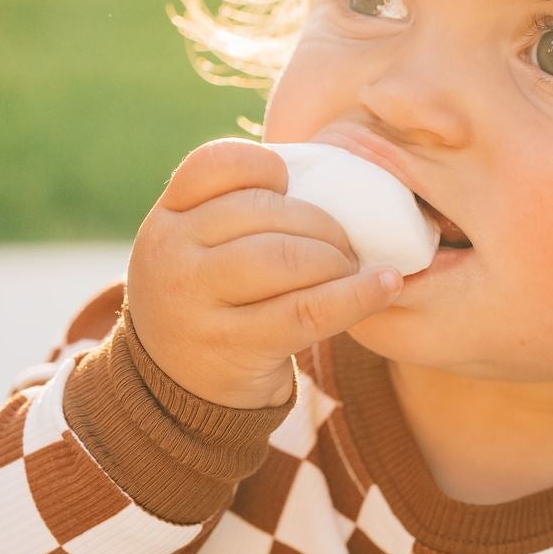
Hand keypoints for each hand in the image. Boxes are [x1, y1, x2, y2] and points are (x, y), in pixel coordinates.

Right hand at [126, 137, 403, 409]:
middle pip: (264, 211)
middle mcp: (171, 255)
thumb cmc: (210, 302)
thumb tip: (329, 181)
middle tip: (344, 244)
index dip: (266, 167)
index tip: (290, 188)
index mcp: (166, 220)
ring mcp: (196, 304)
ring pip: (287, 258)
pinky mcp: (234, 346)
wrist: (179, 388)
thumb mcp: (197, 249)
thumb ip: (235, 210)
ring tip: (351, 268)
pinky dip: (357, 295)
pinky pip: (309, 310)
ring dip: (336, 259)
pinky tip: (386, 285)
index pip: (216, 164)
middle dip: (321, 223)